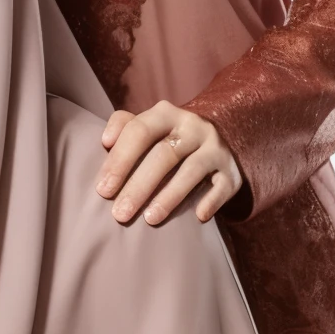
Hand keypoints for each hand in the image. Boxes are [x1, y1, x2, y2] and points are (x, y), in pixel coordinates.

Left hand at [97, 101, 241, 225]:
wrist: (214, 139)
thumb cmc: (164, 138)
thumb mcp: (146, 126)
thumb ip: (123, 127)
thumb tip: (106, 141)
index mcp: (166, 114)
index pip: (139, 131)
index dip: (120, 160)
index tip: (102, 190)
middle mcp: (193, 127)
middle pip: (164, 155)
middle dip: (139, 186)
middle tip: (119, 214)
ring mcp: (215, 148)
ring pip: (191, 171)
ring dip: (169, 197)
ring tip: (149, 220)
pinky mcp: (231, 171)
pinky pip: (222, 186)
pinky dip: (211, 201)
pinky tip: (198, 216)